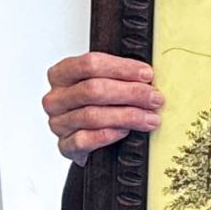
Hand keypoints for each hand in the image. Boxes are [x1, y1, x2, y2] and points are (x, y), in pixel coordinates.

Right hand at [42, 52, 164, 166]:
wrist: (87, 138)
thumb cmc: (97, 105)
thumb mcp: (104, 83)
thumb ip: (119, 76)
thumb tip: (149, 75)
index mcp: (62, 74)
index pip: (90, 64)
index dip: (122, 68)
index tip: (147, 74)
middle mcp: (56, 98)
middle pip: (93, 89)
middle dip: (130, 93)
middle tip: (154, 98)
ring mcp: (58, 123)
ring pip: (92, 115)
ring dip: (127, 116)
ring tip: (150, 118)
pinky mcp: (64, 145)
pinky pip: (85, 140)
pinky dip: (108, 135)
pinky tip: (125, 132)